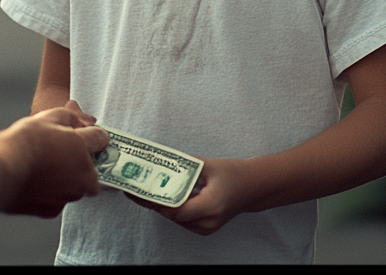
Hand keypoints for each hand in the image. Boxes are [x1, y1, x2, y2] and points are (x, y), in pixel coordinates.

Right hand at [2, 102, 108, 218]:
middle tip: (59, 149)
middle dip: (80, 159)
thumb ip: (73, 119)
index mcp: (85, 153)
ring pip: (73, 185)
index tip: (83, 131)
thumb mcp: (52, 116)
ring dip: (65, 176)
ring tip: (43, 164)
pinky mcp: (50, 210)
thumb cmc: (27, 141)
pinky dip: (50, 191)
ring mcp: (67, 197)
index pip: (101, 139)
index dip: (91, 133)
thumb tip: (81, 123)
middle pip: (89, 167)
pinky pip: (57, 199)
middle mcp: (82, 179)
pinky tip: (35, 179)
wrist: (2, 169)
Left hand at [125, 157, 250, 235]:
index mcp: (211, 205)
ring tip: (142, 190)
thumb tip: (161, 158)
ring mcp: (208, 228)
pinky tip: (161, 196)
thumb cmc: (233, 173)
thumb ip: (184, 164)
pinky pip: (183, 220)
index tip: (138, 190)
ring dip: (161, 205)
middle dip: (152, 201)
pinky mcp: (205, 228)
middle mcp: (209, 221)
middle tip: (133, 188)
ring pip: (176, 219)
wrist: (252, 188)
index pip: (176, 209)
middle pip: (173, 215)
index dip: (155, 201)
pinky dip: (172, 208)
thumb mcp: (208, 164)